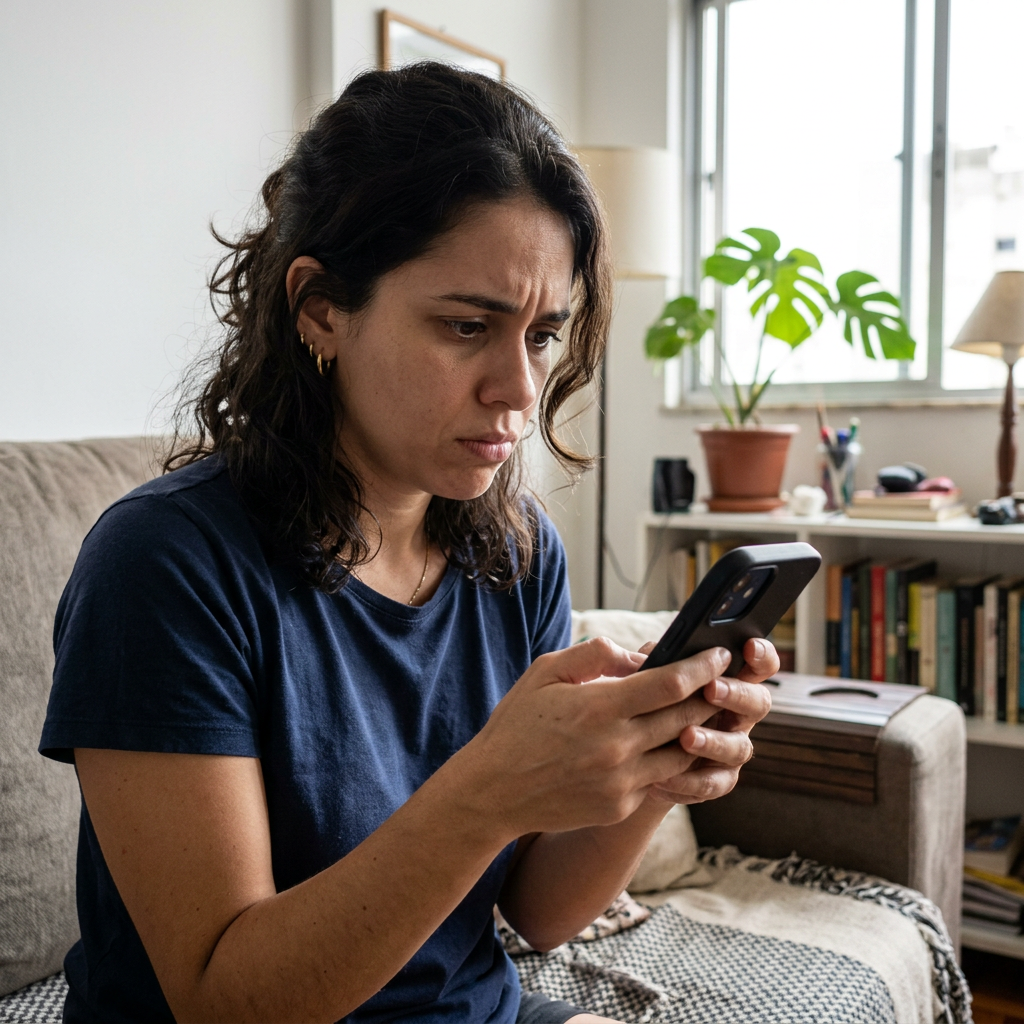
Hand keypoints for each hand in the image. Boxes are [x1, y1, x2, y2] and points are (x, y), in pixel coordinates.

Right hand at [452, 639, 733, 838]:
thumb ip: (594, 655)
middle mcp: (617, 747)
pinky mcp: (619, 807)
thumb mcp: (545, 672)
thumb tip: (638, 656)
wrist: (493, 792)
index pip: (671, 683)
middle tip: (724, 680)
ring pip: (682, 753)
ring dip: (698, 732)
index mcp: (599, 707)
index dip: (702, 666)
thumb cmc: (517, 725)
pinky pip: (658, 779)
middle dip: (711, 696)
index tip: (719, 654)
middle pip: (686, 718)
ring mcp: (621, 782)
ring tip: (704, 713)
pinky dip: (669, 760)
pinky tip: (669, 746)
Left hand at [643, 637, 775, 804]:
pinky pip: (714, 784)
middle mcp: (737, 714)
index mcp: (726, 682)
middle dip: (737, 694)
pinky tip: (661, 777)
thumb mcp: (642, 678)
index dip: (761, 654)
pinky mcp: (716, 779)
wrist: (628, 758)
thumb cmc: (643, 704)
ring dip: (714, 741)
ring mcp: (730, 748)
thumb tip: (627, 654)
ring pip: (739, 747)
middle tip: (710, 689)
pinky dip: (689, 781)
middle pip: (759, 702)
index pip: (757, 664)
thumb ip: (645, 663)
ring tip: (685, 737)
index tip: (748, 646)